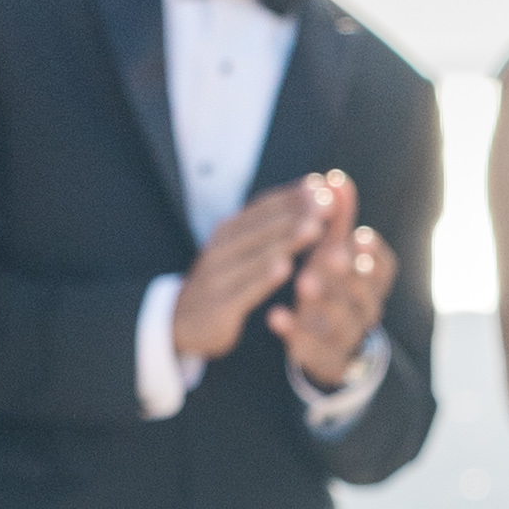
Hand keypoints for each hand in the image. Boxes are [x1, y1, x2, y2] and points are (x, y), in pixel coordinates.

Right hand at [172, 174, 337, 365]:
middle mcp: (221, 247)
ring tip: (314, 228)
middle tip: (327, 203)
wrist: (181, 322)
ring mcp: (217, 276)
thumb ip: (273, 223)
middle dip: (296, 213)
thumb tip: (314, 188)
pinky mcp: (218, 305)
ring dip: (286, 240)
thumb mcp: (242, 249)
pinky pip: (243, 289)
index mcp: (229, 230)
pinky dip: (263, 278)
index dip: (293, 196)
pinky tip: (285, 268)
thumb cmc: (225, 279)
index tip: (323, 186)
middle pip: (262, 227)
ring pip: (256, 255)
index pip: (263, 207)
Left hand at [269, 181, 395, 387]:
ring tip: (302, 281)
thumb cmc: (332, 285)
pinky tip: (274, 315)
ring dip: (325, 301)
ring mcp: (346, 336)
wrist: (327, 343)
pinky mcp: (323, 357)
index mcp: (372, 285)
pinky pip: (312, 348)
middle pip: (365, 294)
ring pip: (343, 322)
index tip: (361, 234)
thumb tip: (336, 177)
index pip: (385, 269)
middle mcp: (365, 310)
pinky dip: (294, 332)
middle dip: (349, 273)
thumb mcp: (334, 252)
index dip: (375, 253)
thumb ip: (337, 218)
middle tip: (329, 255)